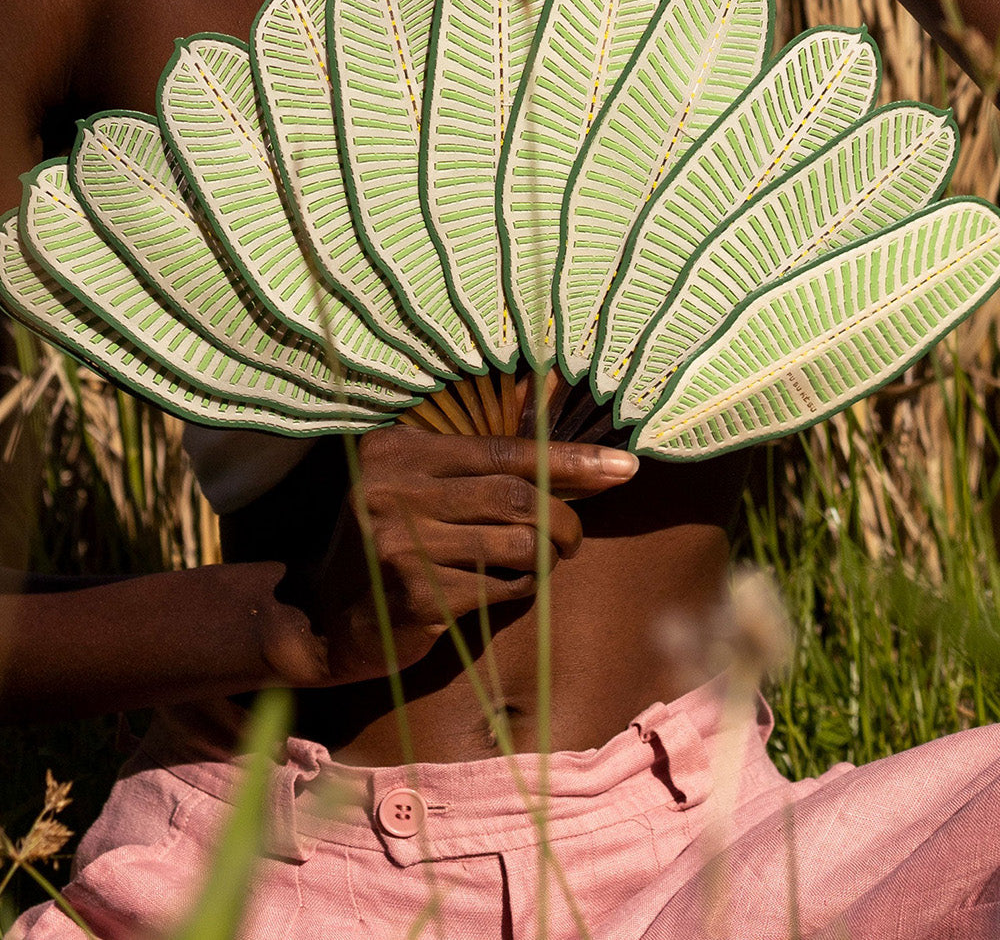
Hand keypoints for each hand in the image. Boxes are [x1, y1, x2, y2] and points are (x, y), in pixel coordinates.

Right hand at [315, 426, 638, 683]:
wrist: (322, 617)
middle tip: (573, 538)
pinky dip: (520, 588)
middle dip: (565, 519)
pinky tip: (504, 588)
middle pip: (519, 498)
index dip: (571, 459)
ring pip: (518, 545)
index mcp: (398, 451)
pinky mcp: (415, 596)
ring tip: (540, 562)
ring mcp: (401, 545)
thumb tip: (575, 448)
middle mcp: (393, 490)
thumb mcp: (418, 488)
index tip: (624, 468)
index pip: (505, 449)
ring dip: (546, 557)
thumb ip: (482, 469)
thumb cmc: (391, 544)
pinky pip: (501, 587)